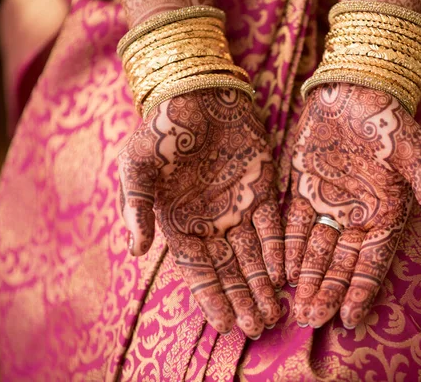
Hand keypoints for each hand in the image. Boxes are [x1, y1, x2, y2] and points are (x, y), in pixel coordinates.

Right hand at [118, 89, 284, 337]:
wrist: (196, 92)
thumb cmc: (160, 128)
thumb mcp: (136, 165)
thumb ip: (137, 207)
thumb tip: (136, 249)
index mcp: (179, 223)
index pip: (198, 270)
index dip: (211, 298)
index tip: (225, 326)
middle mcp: (211, 222)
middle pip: (230, 270)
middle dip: (243, 299)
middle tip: (258, 328)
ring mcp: (239, 208)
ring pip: (254, 254)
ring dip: (263, 283)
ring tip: (275, 313)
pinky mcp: (263, 190)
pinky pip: (272, 225)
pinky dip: (277, 248)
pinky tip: (284, 272)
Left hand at [285, 83, 420, 328]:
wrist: (356, 88)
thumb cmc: (391, 121)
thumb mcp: (416, 157)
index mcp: (387, 213)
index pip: (374, 260)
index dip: (362, 289)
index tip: (350, 318)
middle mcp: (357, 215)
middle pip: (340, 262)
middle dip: (327, 291)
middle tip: (311, 320)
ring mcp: (328, 204)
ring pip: (316, 249)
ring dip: (307, 277)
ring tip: (296, 306)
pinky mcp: (303, 188)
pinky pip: (294, 224)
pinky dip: (288, 247)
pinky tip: (281, 270)